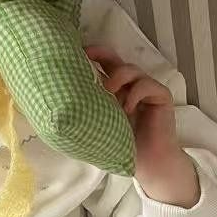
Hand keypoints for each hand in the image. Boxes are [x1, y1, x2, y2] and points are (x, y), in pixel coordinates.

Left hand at [84, 43, 179, 166]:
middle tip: (87, 56)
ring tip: (108, 91)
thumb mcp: (98, 124)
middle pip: (116, 60)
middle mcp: (129, 85)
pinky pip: (147, 85)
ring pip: (131, 69)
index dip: (90, 55)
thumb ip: (86, 110)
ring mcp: (146, 88)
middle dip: (101, 54)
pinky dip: (135, 93)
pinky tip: (128, 108)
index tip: (74, 53)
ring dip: (117, 78)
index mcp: (113, 89)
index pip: (102, 65)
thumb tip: (56, 103)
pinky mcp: (161, 95)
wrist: (148, 163)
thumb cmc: (121, 146)